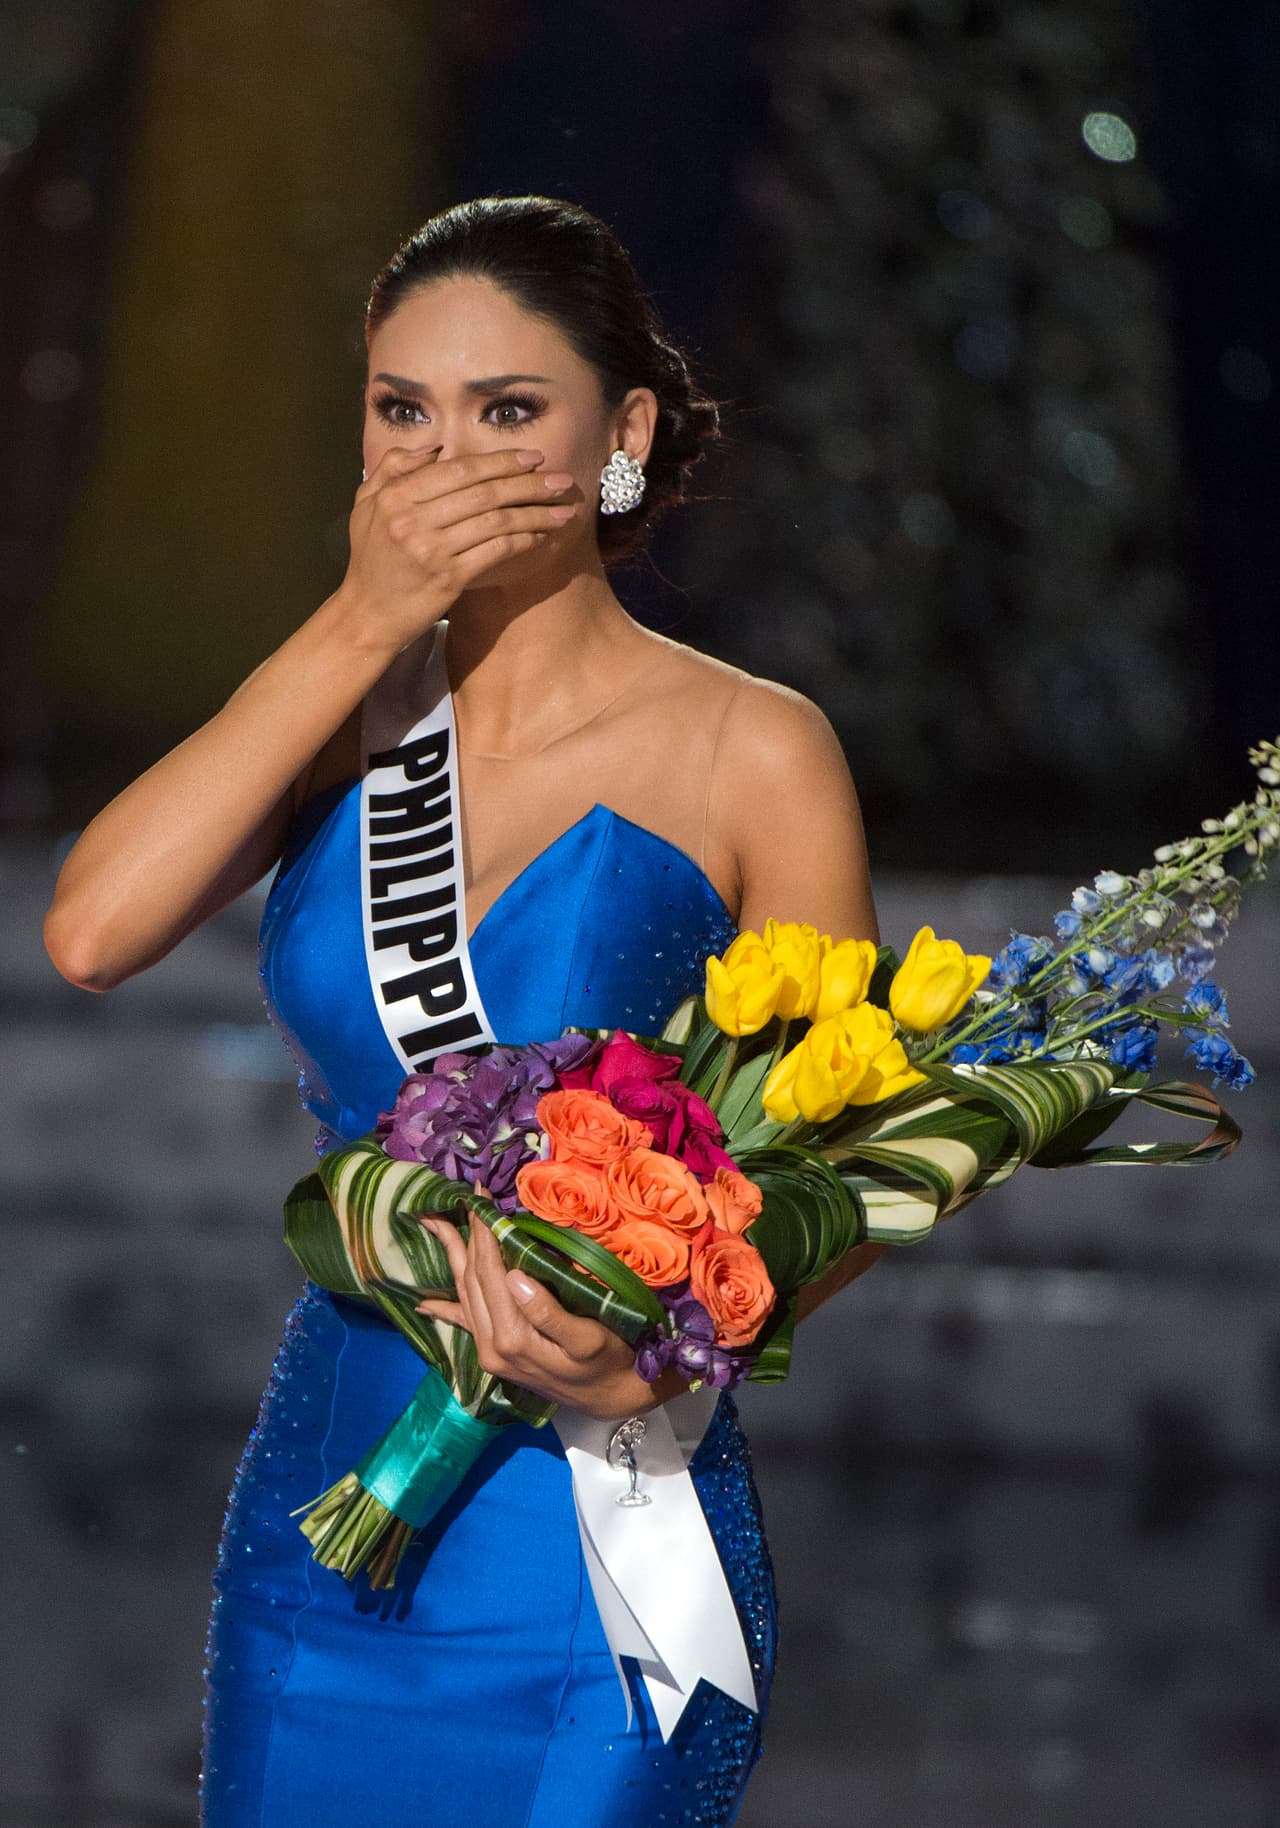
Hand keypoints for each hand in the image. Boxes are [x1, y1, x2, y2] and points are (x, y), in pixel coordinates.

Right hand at [338, 446, 579, 651]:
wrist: (368, 613)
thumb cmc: (371, 558)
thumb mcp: (367, 504)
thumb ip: (393, 468)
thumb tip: (433, 448)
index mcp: (396, 496)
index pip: (459, 469)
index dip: (500, 461)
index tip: (533, 458)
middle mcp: (413, 519)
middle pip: (483, 492)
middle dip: (528, 484)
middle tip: (561, 480)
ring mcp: (431, 549)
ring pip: (495, 521)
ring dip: (535, 514)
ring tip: (564, 510)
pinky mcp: (448, 578)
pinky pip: (495, 551)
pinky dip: (523, 541)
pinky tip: (542, 537)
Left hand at [415, 1201, 682, 1421]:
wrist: (611, 1399)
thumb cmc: (609, 1362)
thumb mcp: (588, 1338)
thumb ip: (548, 1313)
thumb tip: (513, 1275)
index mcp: (513, 1338)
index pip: (490, 1273)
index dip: (484, 1233)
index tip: (479, 1197)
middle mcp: (492, 1347)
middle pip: (472, 1280)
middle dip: (466, 1236)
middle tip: (462, 1197)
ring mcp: (490, 1353)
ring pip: (464, 1294)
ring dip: (452, 1258)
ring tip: (435, 1225)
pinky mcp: (495, 1355)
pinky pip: (464, 1323)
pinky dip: (444, 1309)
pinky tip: (424, 1303)